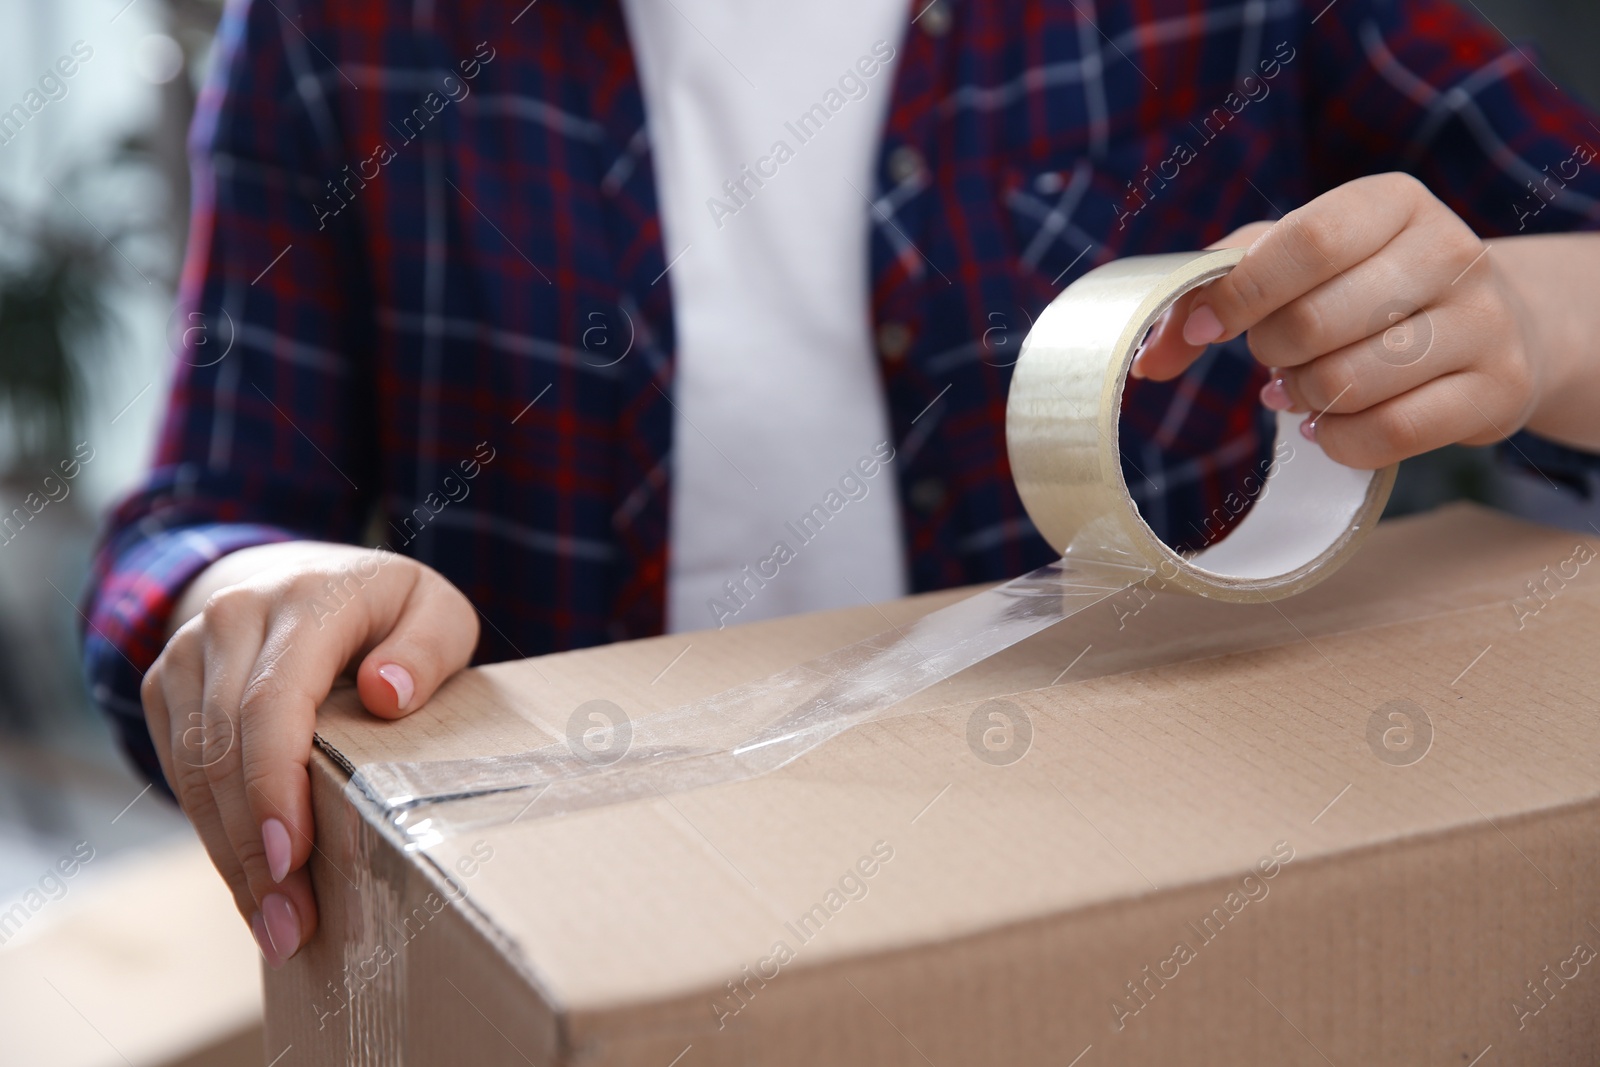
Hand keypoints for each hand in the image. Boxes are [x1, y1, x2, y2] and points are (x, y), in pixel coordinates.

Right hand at [140, 541, 477, 967]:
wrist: (302, 574)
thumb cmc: (387, 608)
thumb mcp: (435, 610)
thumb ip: (429, 649)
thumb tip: (391, 694)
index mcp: (308, 600)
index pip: (273, 702)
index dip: (274, 786)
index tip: (292, 859)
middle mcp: (234, 618)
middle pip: (225, 748)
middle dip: (253, 848)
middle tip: (291, 925)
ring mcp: (189, 651)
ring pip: (193, 768)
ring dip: (230, 857)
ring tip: (275, 927)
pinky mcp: (165, 685)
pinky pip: (179, 770)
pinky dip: (214, 833)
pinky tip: (251, 887)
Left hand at [1133, 172, 1546, 469]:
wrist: (1493, 327)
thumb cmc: (1366, 289)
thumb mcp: (1293, 265)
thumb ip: (1213, 289)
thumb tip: (1148, 358)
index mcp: (1394, 202)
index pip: (1306, 242)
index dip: (1242, 294)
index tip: (1208, 329)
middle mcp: (1452, 250)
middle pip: (1316, 322)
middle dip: (1273, 353)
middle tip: (1276, 359)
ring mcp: (1484, 321)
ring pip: (1349, 382)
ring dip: (1304, 398)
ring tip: (1306, 388)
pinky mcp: (1498, 389)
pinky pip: (1391, 433)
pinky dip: (1339, 441)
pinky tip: (1329, 427)